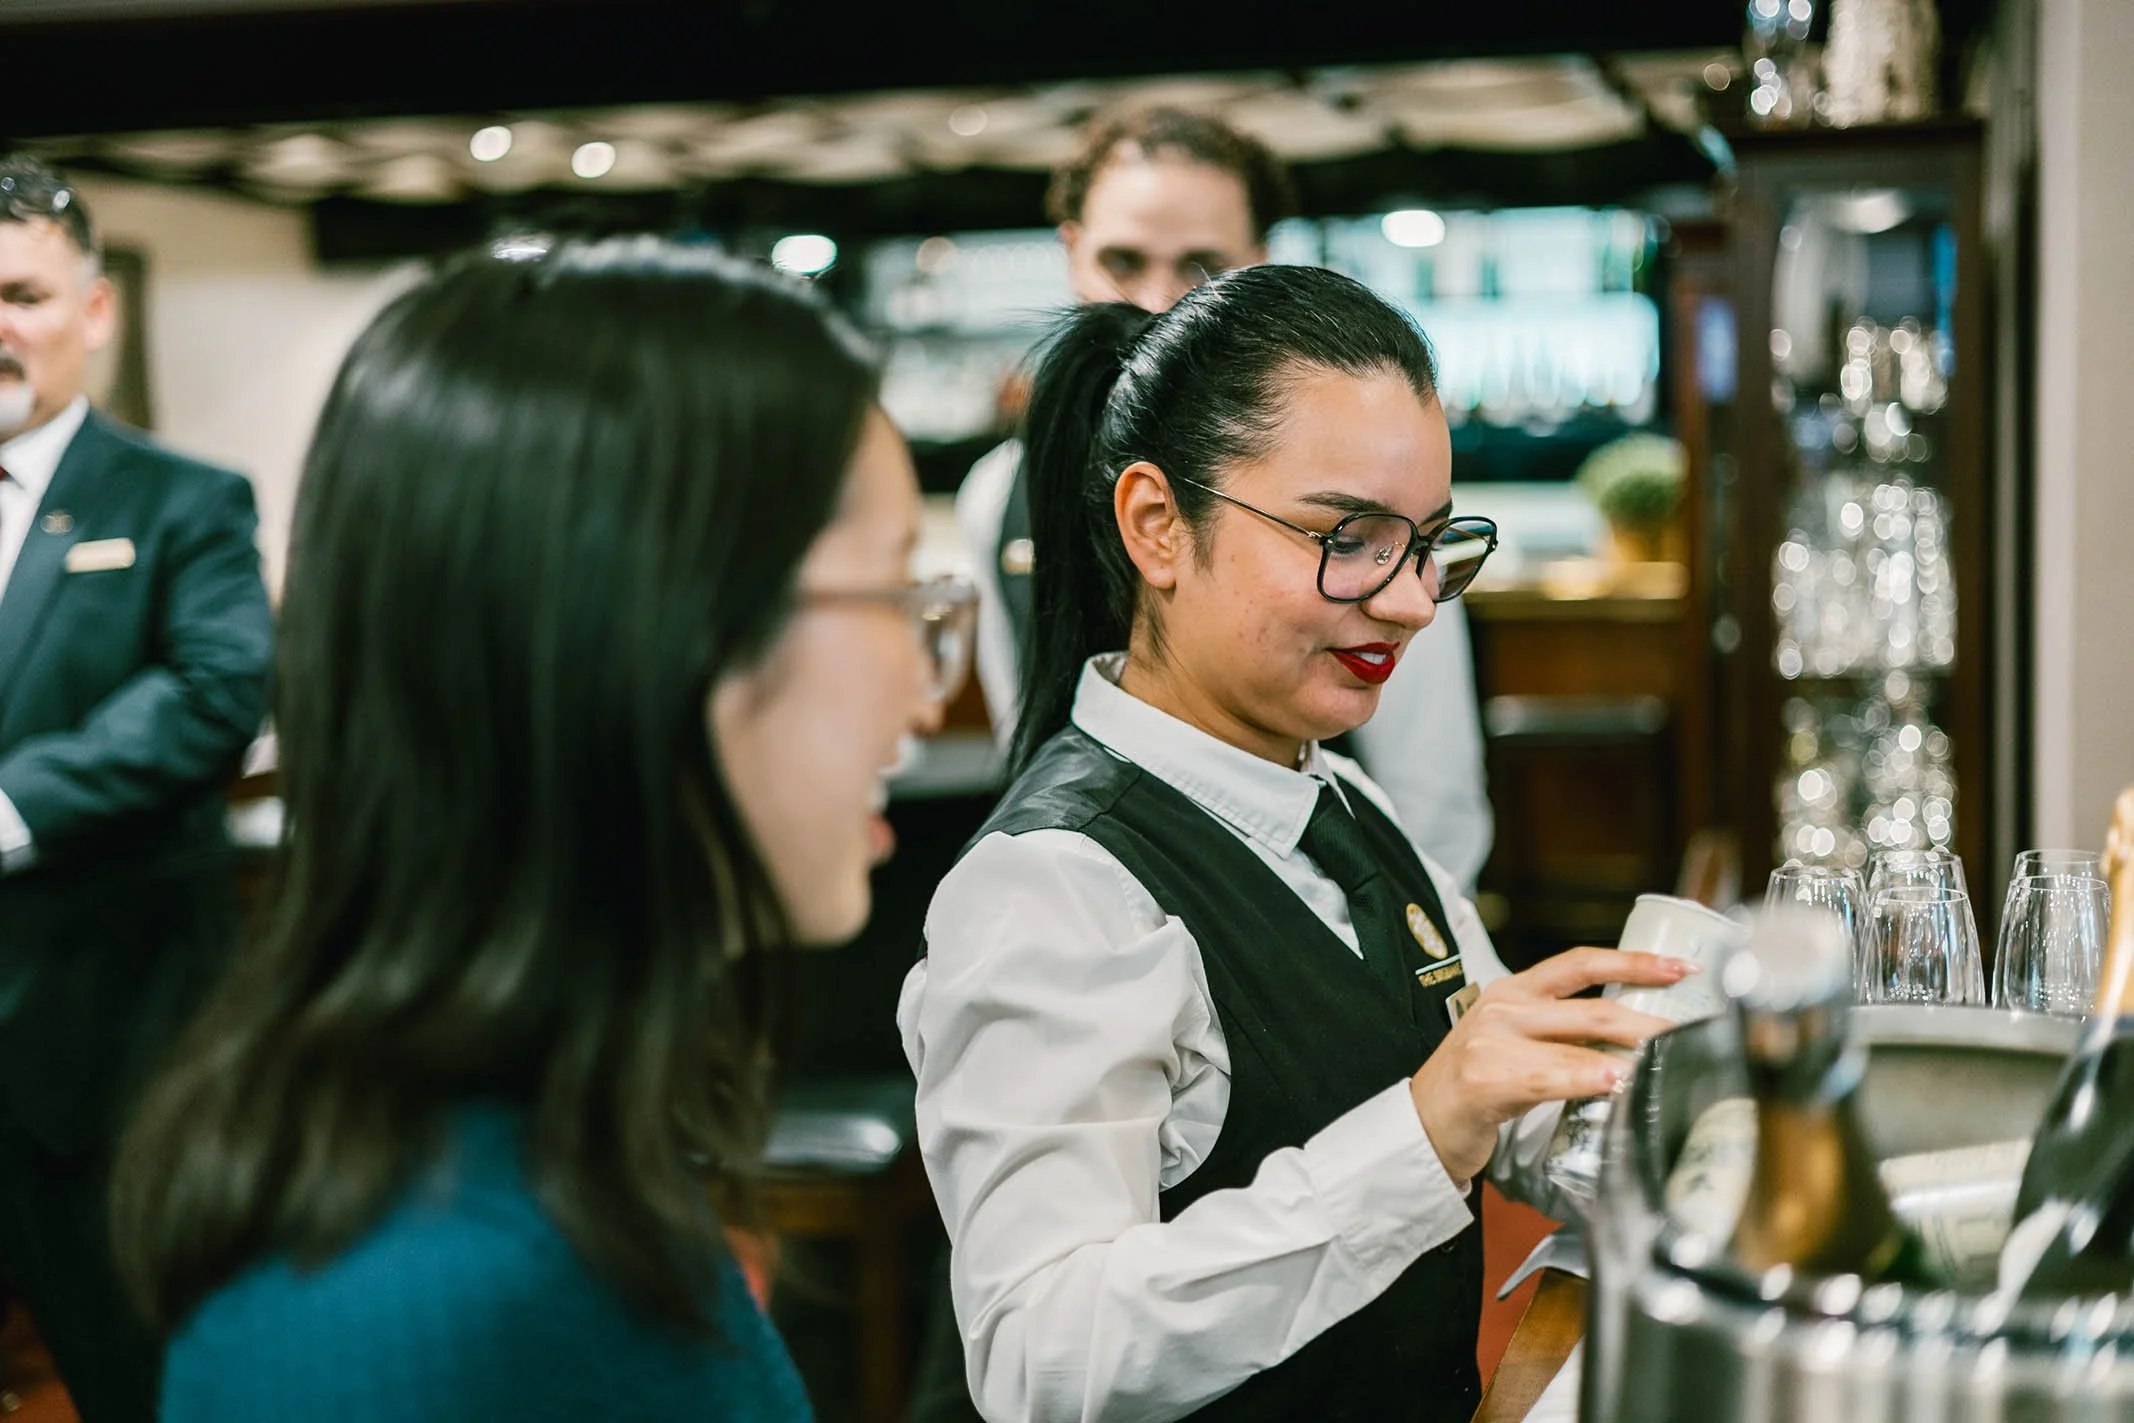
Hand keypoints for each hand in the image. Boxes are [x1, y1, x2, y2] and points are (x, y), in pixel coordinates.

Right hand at [1407, 948, 1690, 1186]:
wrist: (1421, 1123)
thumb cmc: (1475, 1085)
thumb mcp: (1514, 1041)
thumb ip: (1560, 1033)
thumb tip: (1633, 1043)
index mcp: (1513, 990)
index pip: (1580, 963)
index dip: (1634, 962)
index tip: (1680, 968)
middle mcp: (1503, 1007)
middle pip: (1591, 1008)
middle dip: (1648, 1023)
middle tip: (1687, 1035)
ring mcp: (1491, 1040)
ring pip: (1579, 1045)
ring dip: (1628, 1058)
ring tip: (1664, 1064)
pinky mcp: (1486, 1078)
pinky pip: (1551, 1077)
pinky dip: (1589, 1080)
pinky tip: (1615, 1085)